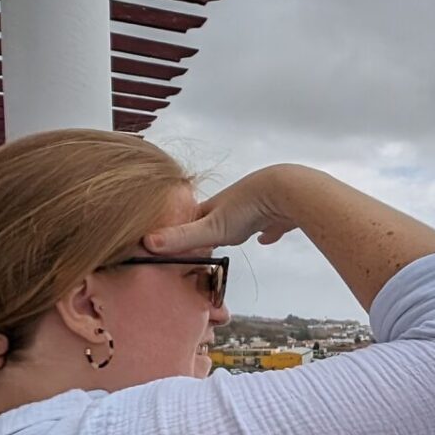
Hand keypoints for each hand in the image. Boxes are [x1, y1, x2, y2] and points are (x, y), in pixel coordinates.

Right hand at [143, 166, 312, 253]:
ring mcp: (258, 206)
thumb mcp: (210, 227)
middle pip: (218, 217)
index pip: (193, 217)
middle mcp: (235, 202)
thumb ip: (182, 238)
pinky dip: (267, 231)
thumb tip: (147, 243)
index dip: (183, 227)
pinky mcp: (278, 214)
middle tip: (203, 242)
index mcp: (215, 205)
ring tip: (231, 236)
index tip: (173, 238)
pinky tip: (267, 239)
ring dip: (237, 226)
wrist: (287, 192)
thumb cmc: (248, 207)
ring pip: (244, 218)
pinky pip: (270, 223)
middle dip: (210, 227)